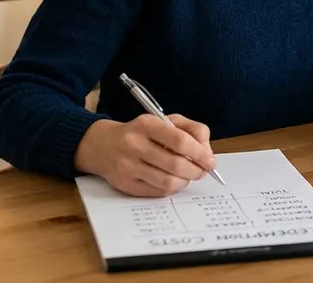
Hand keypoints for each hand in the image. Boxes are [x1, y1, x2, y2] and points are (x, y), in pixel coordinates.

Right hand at [74, 114, 215, 196]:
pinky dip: (171, 188)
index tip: (210, 160)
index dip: (200, 153)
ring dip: (185, 181)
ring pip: (168, 181)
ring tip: (188, 175)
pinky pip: (157, 192)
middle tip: (203, 171)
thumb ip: (191, 130)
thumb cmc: (141, 133)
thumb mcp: (164, 120)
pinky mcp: (125, 184)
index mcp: (146, 124)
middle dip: (196, 170)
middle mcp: (134, 144)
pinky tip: (172, 180)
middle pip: (176, 164)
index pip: (180, 140)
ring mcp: (127, 166)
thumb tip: (207, 152)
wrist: (102, 145)